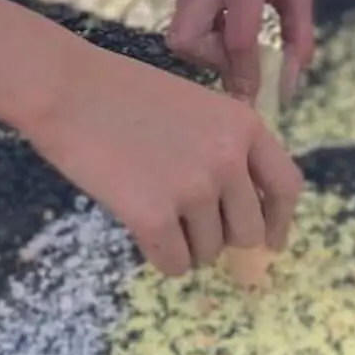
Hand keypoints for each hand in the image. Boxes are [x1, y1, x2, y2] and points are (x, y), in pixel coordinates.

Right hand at [26, 37, 304, 277]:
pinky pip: (175, 263)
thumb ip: (227, 149)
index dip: (280, 221)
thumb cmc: (125, 95)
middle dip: (224, 237)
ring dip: (187, 245)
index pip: (286, 186)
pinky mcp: (155, 216)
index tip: (273, 243)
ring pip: (209, 252)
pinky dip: (161, 256)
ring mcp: (194, 188)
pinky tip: (141, 227)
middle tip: (194, 228)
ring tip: (156, 209)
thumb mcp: (197, 108)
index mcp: (244, 125)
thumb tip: (246, 216)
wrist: (68, 90)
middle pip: (249, 231)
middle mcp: (228, 158)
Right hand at [168, 0, 314, 103]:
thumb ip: (299, 34)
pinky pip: (184, 15)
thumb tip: (289, 86)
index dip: (244, 76)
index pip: (236, 40)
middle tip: (238, 64)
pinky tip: (228, 22)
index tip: (255, 99)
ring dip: (205, 49)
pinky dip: (203, 30)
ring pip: (179, 32)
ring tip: (237, 43)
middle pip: (185, 42)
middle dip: (208, 65)